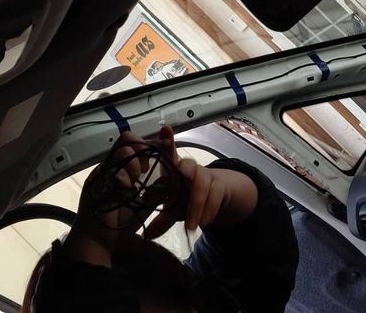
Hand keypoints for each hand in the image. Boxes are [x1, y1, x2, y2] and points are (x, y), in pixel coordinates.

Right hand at [63, 129, 177, 264]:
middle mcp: (113, 165)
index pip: (137, 143)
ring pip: (123, 150)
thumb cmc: (121, 221)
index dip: (153, 141)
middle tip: (147, 168)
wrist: (101, 238)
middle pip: (128, 138)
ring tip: (136, 179)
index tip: (167, 143)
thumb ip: (157, 191)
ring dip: (136, 163)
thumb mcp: (146, 204)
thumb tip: (171, 178)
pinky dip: (125, 177)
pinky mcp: (96, 180)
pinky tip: (127, 188)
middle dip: (144, 147)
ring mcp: (104, 171)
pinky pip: (114, 169)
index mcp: (124, 167)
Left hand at [143, 127, 257, 239]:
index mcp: (174, 169)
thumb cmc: (188, 198)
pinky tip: (203, 224)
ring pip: (201, 186)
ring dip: (196, 207)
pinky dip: (208, 212)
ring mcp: (206, 175)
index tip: (165, 129)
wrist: (218, 198)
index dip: (167, 142)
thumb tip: (146, 236)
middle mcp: (189, 169)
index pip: (169, 154)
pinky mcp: (220, 186)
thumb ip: (161, 220)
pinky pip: (215, 197)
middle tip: (181, 172)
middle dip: (185, 168)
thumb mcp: (175, 209)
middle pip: (187, 165)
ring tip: (190, 227)